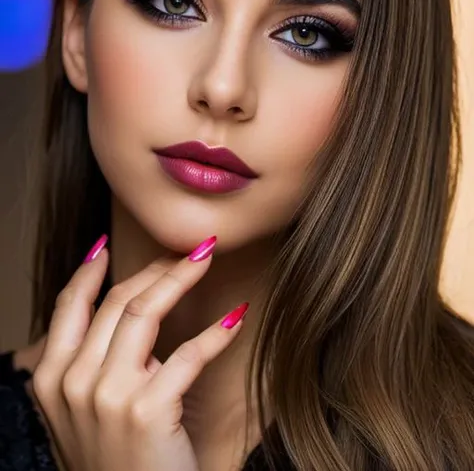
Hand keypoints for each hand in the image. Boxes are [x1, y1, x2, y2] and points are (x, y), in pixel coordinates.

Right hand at [32, 235, 248, 470]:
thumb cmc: (114, 462)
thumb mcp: (80, 413)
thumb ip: (89, 366)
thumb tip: (121, 315)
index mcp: (50, 378)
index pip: (68, 307)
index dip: (89, 271)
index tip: (106, 245)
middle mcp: (73, 382)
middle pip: (116, 301)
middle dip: (154, 267)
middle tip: (185, 251)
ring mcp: (108, 395)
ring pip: (145, 312)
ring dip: (181, 277)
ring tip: (205, 259)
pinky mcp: (147, 409)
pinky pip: (187, 354)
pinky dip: (216, 333)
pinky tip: (235, 318)